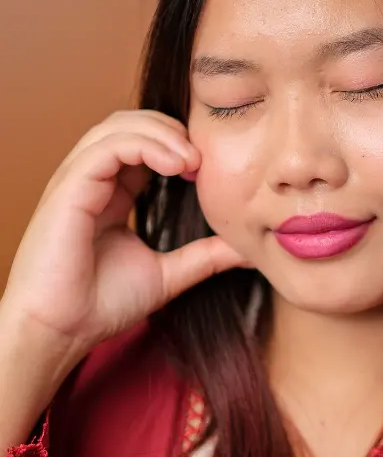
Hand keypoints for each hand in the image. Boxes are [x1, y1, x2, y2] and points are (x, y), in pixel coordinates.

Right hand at [1, 110, 243, 369]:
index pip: (145, 145)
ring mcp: (77, 181)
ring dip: (163, 133)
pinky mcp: (68, 188)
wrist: (61, 332)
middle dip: (174, 130)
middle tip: (207, 157)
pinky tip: (176, 164)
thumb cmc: (99, 306)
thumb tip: (247, 250)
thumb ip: (204, 256)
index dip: (180, 145)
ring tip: (194, 160)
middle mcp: (92, 181)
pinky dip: (144, 145)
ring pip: (119, 126)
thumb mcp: (168, 275)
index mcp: (112, 194)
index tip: (211, 169)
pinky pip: (106, 147)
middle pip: (132, 124)